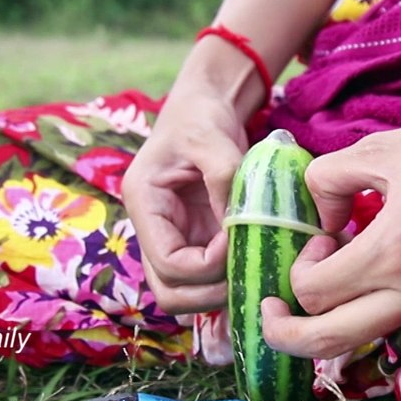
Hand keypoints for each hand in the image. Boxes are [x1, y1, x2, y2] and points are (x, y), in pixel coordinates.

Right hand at [121, 69, 253, 314]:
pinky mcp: (196, 240)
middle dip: (209, 293)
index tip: (235, 241)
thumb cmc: (201, 117)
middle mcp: (154, 229)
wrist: (204, 107)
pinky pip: (206, 279)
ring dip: (219, 293)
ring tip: (253, 272)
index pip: (167, 263)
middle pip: (170, 291)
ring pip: (186, 293)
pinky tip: (255, 269)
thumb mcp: (212, 139)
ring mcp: (175, 238)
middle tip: (247, 272)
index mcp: (144, 203)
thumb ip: (224, 179)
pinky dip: (228, 282)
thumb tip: (239, 224)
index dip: (206, 265)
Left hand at [261, 106, 400, 358]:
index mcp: (393, 251)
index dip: (299, 269)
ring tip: (315, 286)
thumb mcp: (374, 151)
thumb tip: (320, 221)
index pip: (315, 292)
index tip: (321, 236)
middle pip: (326, 342)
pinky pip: (384, 328)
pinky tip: (354, 283)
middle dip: (285, 332)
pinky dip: (354, 318)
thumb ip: (326, 182)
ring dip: (321, 324)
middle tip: (270, 307)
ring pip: (355, 343)